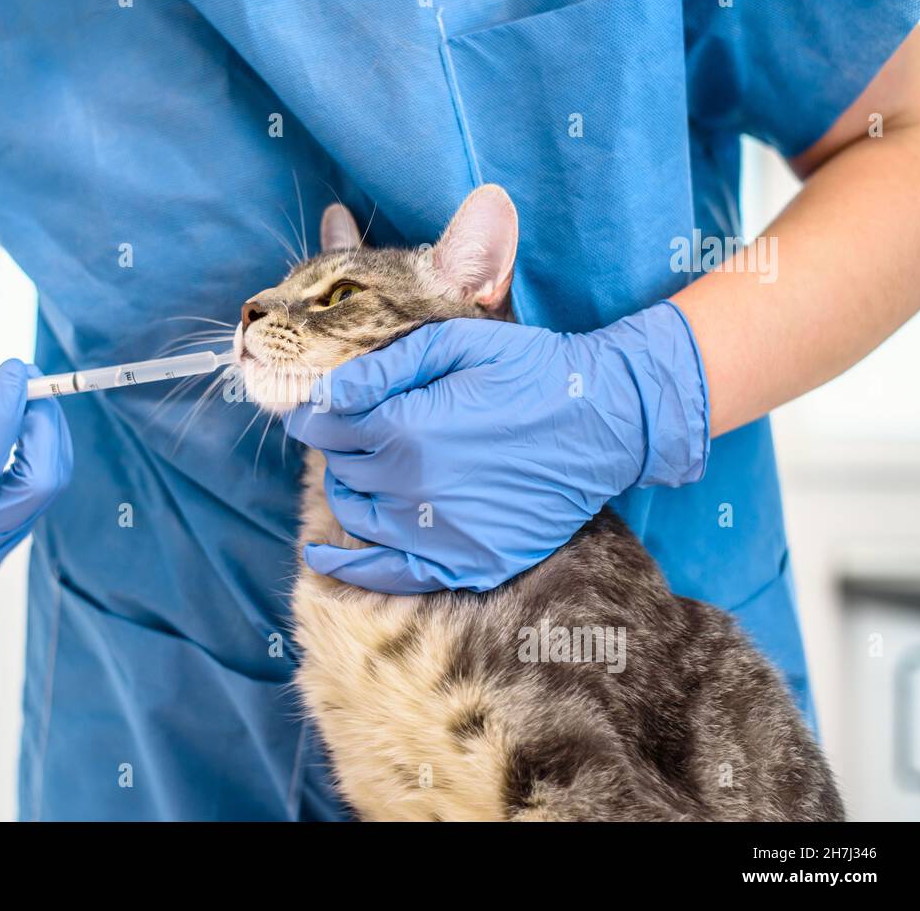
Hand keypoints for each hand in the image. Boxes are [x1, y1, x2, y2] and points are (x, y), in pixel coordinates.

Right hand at [0, 359, 71, 630]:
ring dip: (48, 433)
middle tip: (26, 375)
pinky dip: (41, 452)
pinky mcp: (8, 543)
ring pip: (47, 487)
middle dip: (43, 421)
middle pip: (38, 481)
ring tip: (23, 393)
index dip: (3, 413)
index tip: (12, 368)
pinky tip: (19, 424)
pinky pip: (40, 494)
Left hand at [283, 302, 709, 593]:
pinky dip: (350, 571)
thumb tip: (321, 395)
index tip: (315, 409)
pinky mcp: (466, 562)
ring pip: (356, 515)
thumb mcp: (454, 344)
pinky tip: (322, 561)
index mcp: (407, 428)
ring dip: (347, 491)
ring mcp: (439, 533)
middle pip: (342, 469)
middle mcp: (414, 487)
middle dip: (339, 446)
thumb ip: (381, 370)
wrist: (604, 420)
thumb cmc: (529, 370)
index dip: (316, 414)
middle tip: (357, 429)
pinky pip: (390, 575)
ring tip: (362, 471)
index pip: (327, 427)